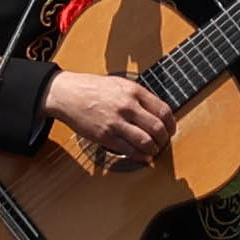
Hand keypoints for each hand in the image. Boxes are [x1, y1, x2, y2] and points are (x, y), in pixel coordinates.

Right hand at [40, 70, 168, 168]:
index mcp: (134, 91)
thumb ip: (139, 96)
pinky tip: (142, 156)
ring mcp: (116, 122)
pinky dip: (140, 156)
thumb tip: (157, 112)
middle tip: (163, 142)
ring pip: (146, 142)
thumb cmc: (93, 88)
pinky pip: (129, 150)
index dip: (171, 124)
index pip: (163, 110)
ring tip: (153, 151)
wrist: (68, 94)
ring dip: (154, 150)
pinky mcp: (105, 136)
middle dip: (164, 139)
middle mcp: (127, 106)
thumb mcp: (121, 84)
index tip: (171, 129)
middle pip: (158, 128)